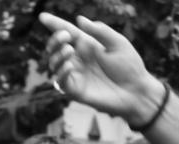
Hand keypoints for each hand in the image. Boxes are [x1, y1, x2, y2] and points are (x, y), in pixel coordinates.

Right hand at [39, 14, 162, 120]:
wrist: (136, 91)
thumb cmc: (129, 66)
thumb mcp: (118, 43)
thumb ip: (100, 31)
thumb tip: (79, 20)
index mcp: (87, 45)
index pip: (67, 32)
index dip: (54, 24)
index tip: (42, 16)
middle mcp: (78, 59)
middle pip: (56, 47)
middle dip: (54, 40)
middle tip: (65, 37)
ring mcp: (76, 75)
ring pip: (54, 64)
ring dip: (57, 55)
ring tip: (69, 50)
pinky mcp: (75, 91)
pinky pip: (60, 82)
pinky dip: (61, 72)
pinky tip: (69, 65)